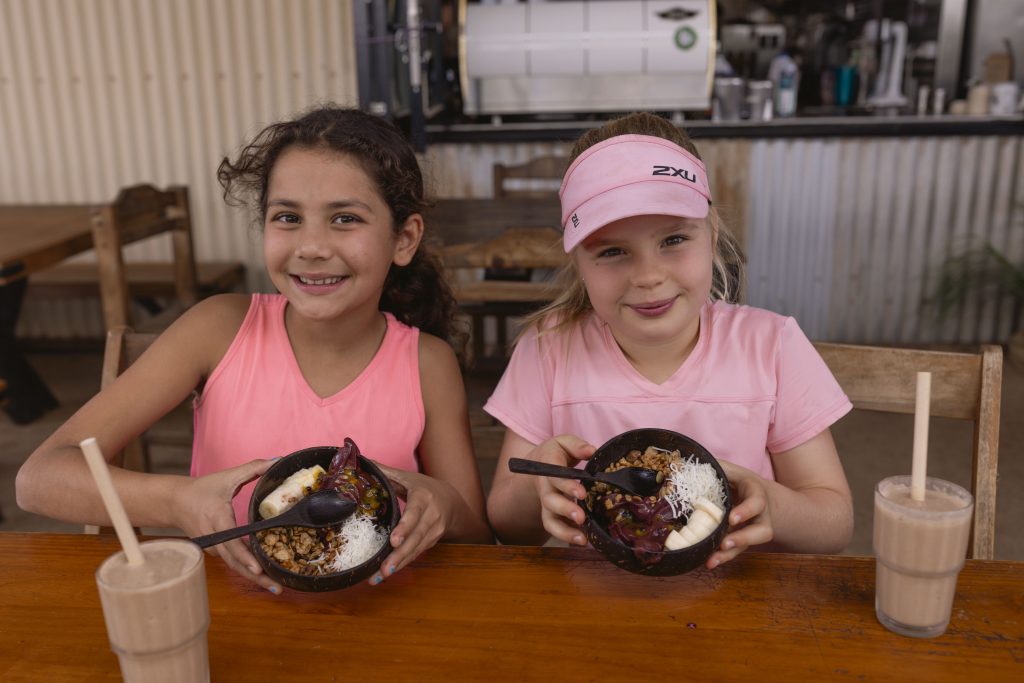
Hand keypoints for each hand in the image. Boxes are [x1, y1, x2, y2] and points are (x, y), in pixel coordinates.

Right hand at [173, 459, 282, 593]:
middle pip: (235, 562)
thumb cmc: (202, 489)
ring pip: (234, 565)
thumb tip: (277, 460)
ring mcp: (214, 547)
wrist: (175, 502)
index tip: (257, 569)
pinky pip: (232, 562)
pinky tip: (264, 576)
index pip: (232, 543)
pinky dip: (246, 569)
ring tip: (274, 587)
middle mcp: (215, 538)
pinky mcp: (215, 550)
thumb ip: (253, 468)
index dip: (245, 557)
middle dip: (255, 576)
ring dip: (253, 577)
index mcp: (218, 520)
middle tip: (276, 588)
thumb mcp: (227, 477)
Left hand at [368, 464, 459, 584]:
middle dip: (400, 556)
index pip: (414, 514)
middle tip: (384, 569)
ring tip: (380, 577)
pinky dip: (402, 564)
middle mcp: (432, 516)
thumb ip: (387, 472)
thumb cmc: (425, 488)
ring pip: (416, 550)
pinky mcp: (432, 542)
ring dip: (399, 565)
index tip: (394, 541)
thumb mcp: (408, 478)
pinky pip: (416, 554)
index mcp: (424, 498)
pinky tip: (386, 573)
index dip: (405, 528)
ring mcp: (434, 531)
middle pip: (416, 538)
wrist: (453, 501)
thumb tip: (363, 461)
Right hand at [528, 435, 595, 546]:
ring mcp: (548, 504)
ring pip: (550, 521)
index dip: (567, 485)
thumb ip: (576, 445)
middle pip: (550, 501)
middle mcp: (546, 488)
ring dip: (564, 532)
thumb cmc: (556, 453)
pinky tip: (583, 542)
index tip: (581, 493)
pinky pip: (556, 529)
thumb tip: (592, 451)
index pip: (555, 477)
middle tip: (581, 518)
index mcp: (548, 467)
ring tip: (582, 540)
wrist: (538, 465)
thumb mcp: (563, 442)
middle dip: (565, 510)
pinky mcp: (553, 516)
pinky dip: (568, 537)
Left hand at [707, 460, 773, 568]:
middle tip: (724, 544)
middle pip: (761, 532)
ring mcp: (754, 531)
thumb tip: (683, 463)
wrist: (761, 496)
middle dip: (743, 539)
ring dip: (730, 554)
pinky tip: (708, 562)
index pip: (756, 503)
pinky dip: (723, 558)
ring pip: (749, 546)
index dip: (746, 511)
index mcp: (756, 494)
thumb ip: (715, 467)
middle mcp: (760, 516)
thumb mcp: (732, 471)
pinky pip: (736, 552)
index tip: (732, 518)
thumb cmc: (741, 481)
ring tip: (712, 560)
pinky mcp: (744, 541)